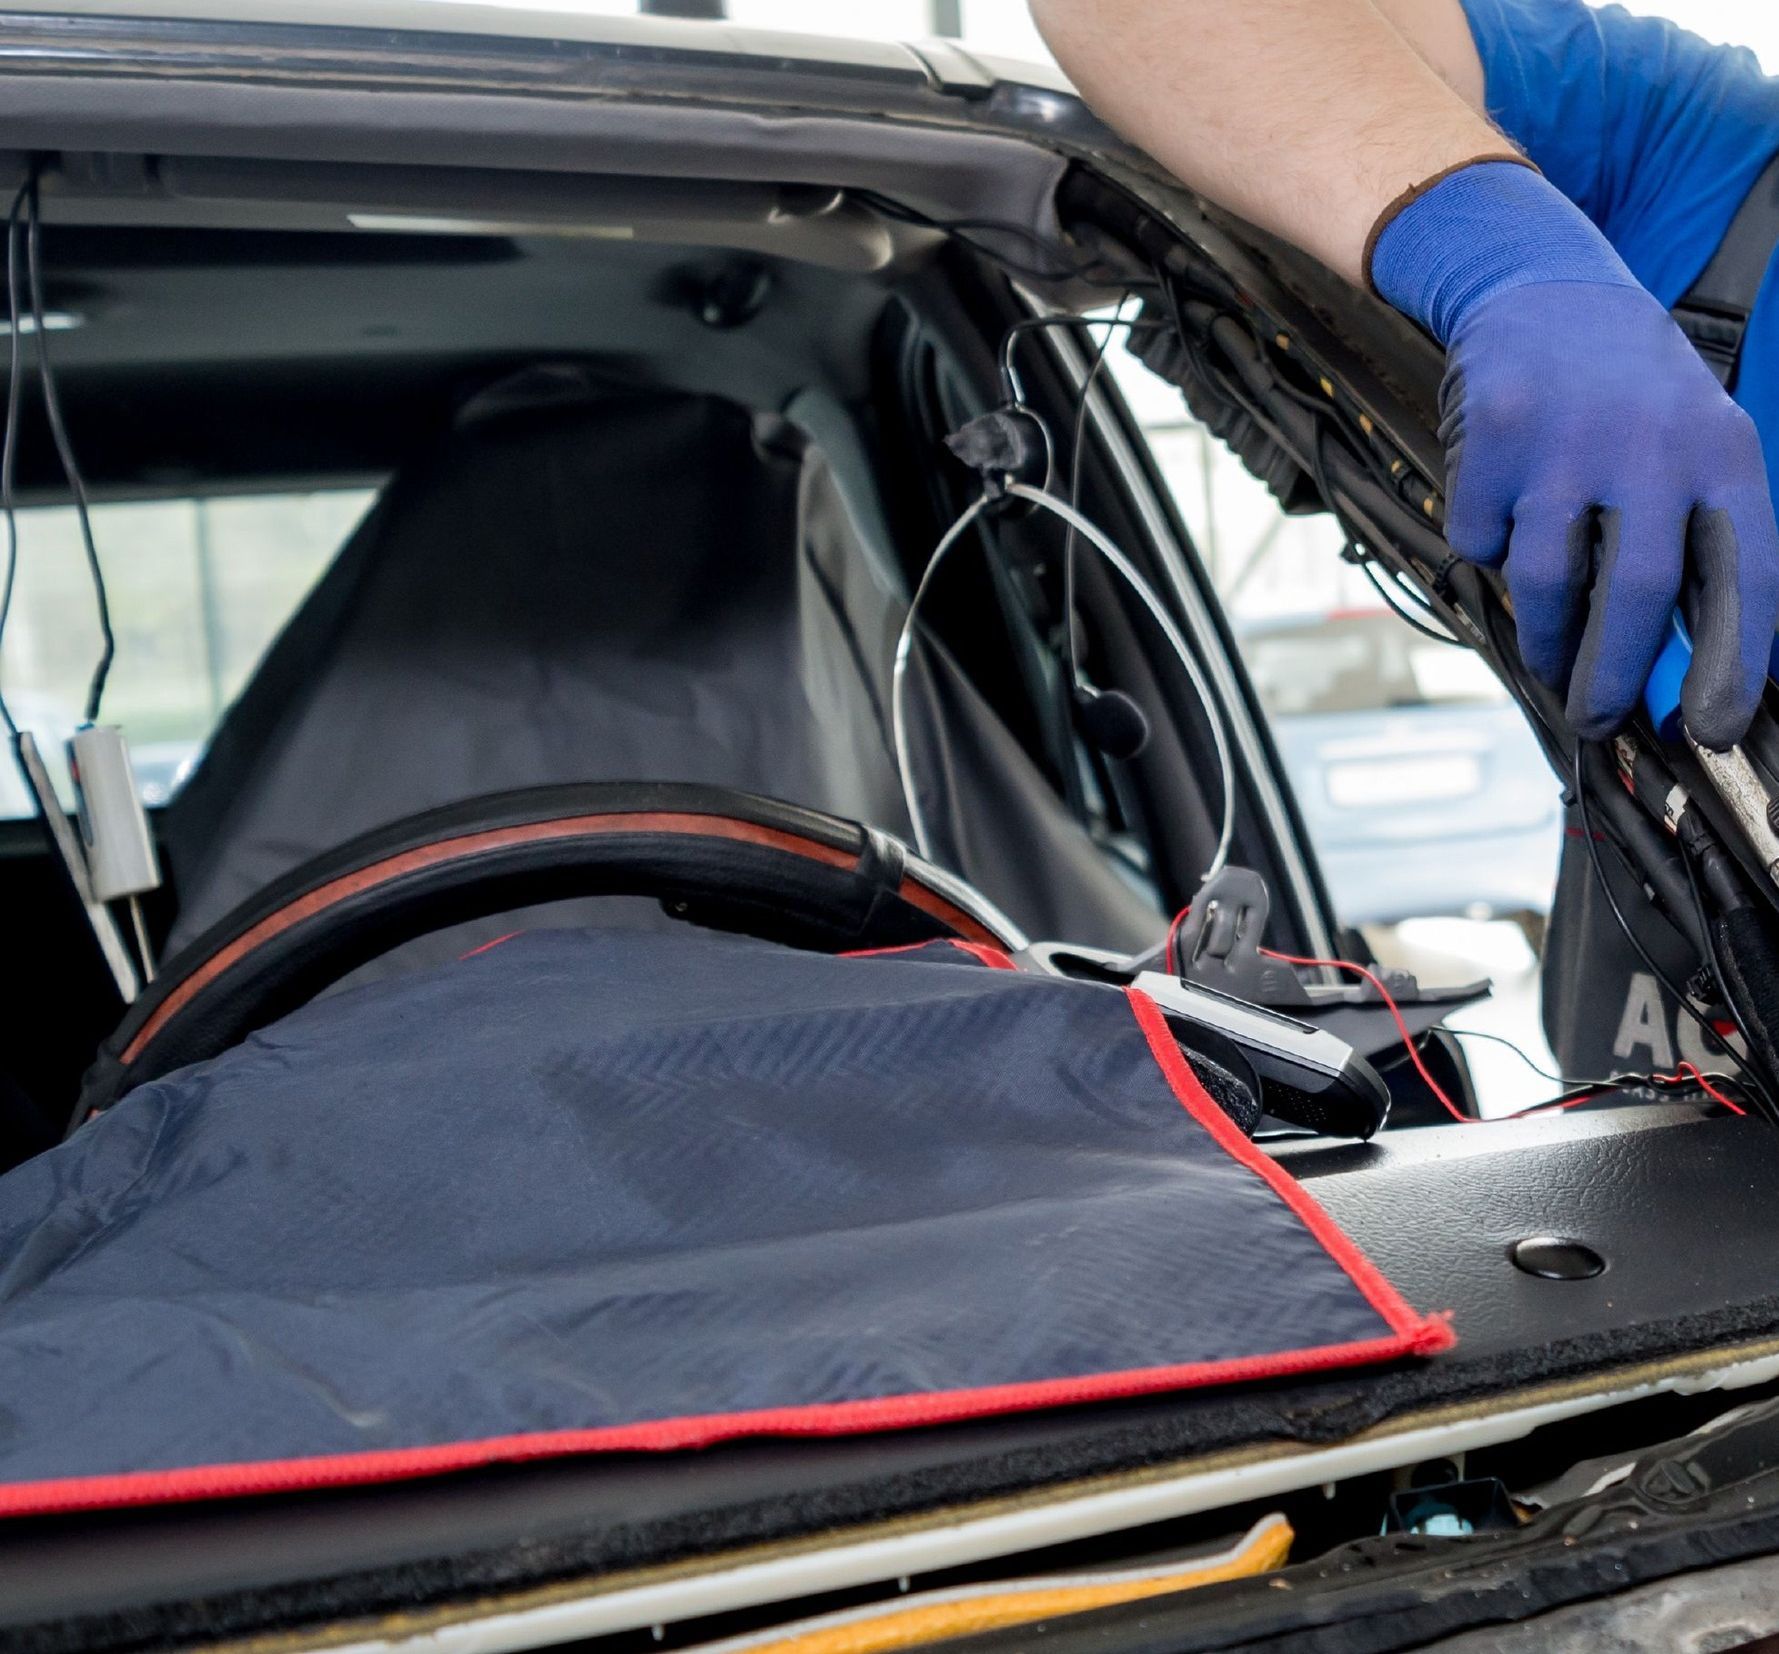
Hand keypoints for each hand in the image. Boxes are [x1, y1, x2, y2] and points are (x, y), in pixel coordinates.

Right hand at [1372, 161, 1778, 746]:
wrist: (1544, 289)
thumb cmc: (1628, 396)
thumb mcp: (1691, 447)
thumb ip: (1696, 542)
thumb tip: (1686, 670)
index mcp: (1723, 453)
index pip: (1746, 575)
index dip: (1734, 662)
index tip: (1711, 729)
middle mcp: (1653, 442)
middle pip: (1637, 591)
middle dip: (1613, 674)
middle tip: (1595, 717)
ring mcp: (1568, 437)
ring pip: (1547, 578)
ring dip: (1543, 636)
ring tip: (1546, 659)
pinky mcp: (1496, 434)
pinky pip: (1480, 538)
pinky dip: (1487, 550)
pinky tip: (1503, 521)